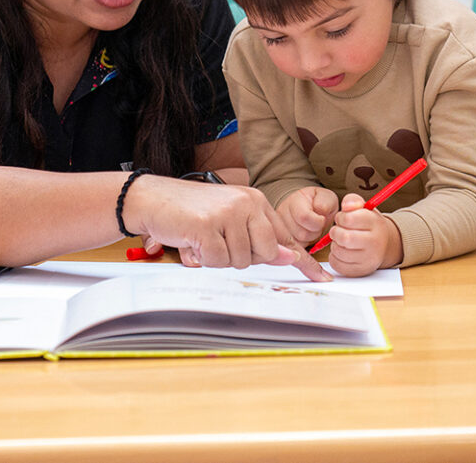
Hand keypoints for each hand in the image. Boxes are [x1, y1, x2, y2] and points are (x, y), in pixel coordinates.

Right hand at [122, 175, 331, 281]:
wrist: (153, 198)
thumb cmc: (190, 212)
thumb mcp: (229, 221)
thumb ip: (258, 237)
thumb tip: (288, 257)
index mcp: (255, 201)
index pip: (285, 236)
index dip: (303, 260)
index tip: (321, 276)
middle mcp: (246, 203)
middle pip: (265, 253)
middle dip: (244, 257)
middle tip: (220, 243)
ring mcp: (228, 212)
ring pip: (241, 260)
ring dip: (221, 258)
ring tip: (204, 238)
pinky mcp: (208, 225)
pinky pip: (218, 260)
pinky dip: (205, 258)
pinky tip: (194, 240)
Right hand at [278, 186, 338, 243]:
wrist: (307, 208)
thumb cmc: (317, 203)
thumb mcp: (326, 197)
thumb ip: (325, 202)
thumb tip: (320, 211)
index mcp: (294, 201)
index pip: (304, 217)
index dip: (318, 222)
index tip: (322, 219)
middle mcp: (281, 214)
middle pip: (301, 234)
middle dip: (314, 232)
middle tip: (316, 225)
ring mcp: (277, 228)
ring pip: (297, 244)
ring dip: (308, 240)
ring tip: (309, 229)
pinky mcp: (278, 240)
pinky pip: (293, 250)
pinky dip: (302, 246)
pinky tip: (303, 236)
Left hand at [324, 193, 402, 276]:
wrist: (385, 245)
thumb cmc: (369, 225)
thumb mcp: (364, 209)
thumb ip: (353, 201)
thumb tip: (346, 206)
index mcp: (375, 223)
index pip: (349, 218)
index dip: (340, 217)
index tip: (343, 219)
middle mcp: (375, 242)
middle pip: (344, 237)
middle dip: (335, 232)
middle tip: (338, 231)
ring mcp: (369, 259)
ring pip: (339, 251)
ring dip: (335, 245)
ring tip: (342, 242)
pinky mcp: (361, 271)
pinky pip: (337, 264)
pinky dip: (335, 257)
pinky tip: (343, 252)